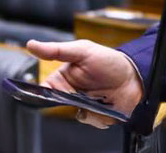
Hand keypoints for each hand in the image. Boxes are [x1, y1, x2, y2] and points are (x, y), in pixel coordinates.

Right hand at [26, 39, 143, 128]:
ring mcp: (83, 105)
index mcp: (63, 78)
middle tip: (81, 92)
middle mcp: (70, 94)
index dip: (46, 94)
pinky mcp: (95, 115)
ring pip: (76, 116)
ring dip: (88, 108)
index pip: (45, 91)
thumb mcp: (82, 50)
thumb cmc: (109, 60)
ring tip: (101, 95)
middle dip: (71, 101)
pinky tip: (107, 104)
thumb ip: (57, 50)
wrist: (134, 75)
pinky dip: (99, 115)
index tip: (54, 92)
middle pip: (59, 107)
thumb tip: (31, 45)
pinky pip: (91, 121)